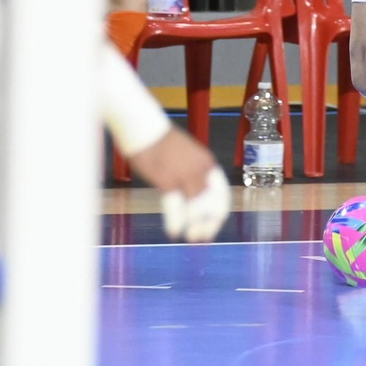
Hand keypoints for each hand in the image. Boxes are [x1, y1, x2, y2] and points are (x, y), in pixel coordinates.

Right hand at [128, 127, 230, 242]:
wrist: (144, 126)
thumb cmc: (160, 141)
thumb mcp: (184, 157)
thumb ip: (191, 174)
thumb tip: (192, 194)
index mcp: (208, 163)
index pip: (222, 194)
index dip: (219, 213)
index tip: (214, 226)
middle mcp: (202, 170)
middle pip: (213, 204)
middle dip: (210, 223)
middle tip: (203, 238)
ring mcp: (186, 175)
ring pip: (197, 208)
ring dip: (196, 226)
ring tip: (191, 238)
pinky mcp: (168, 179)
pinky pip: (176, 207)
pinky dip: (177, 222)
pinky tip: (174, 233)